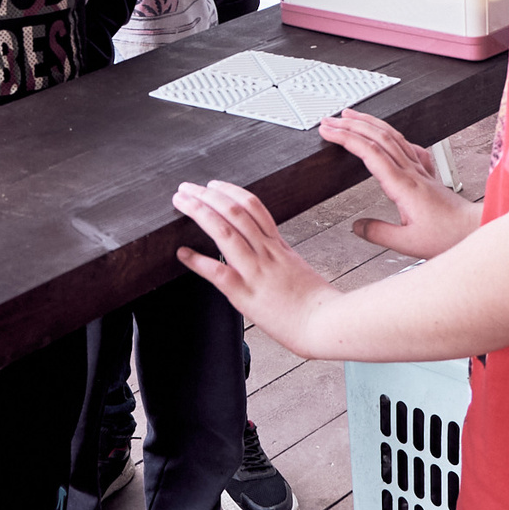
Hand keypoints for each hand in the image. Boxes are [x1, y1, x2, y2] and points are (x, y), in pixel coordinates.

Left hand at [173, 180, 338, 354]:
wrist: (327, 324)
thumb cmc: (316, 303)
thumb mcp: (299, 269)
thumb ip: (280, 256)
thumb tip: (267, 247)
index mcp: (278, 246)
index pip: (253, 207)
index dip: (230, 192)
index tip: (213, 185)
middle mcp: (266, 253)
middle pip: (234, 212)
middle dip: (207, 195)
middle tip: (186, 188)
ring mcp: (256, 272)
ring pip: (225, 232)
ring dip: (199, 213)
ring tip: (181, 202)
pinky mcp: (247, 295)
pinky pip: (218, 272)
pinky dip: (197, 261)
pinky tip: (182, 253)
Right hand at [319, 109, 479, 259]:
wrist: (474, 229)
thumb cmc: (448, 235)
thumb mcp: (408, 244)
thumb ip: (378, 233)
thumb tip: (356, 226)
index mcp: (403, 185)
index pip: (370, 152)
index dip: (347, 138)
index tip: (329, 132)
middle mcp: (412, 172)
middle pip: (378, 137)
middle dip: (351, 125)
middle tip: (330, 120)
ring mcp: (421, 170)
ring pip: (393, 136)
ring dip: (370, 123)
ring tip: (352, 117)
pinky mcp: (427, 174)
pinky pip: (408, 146)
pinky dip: (392, 135)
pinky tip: (389, 135)